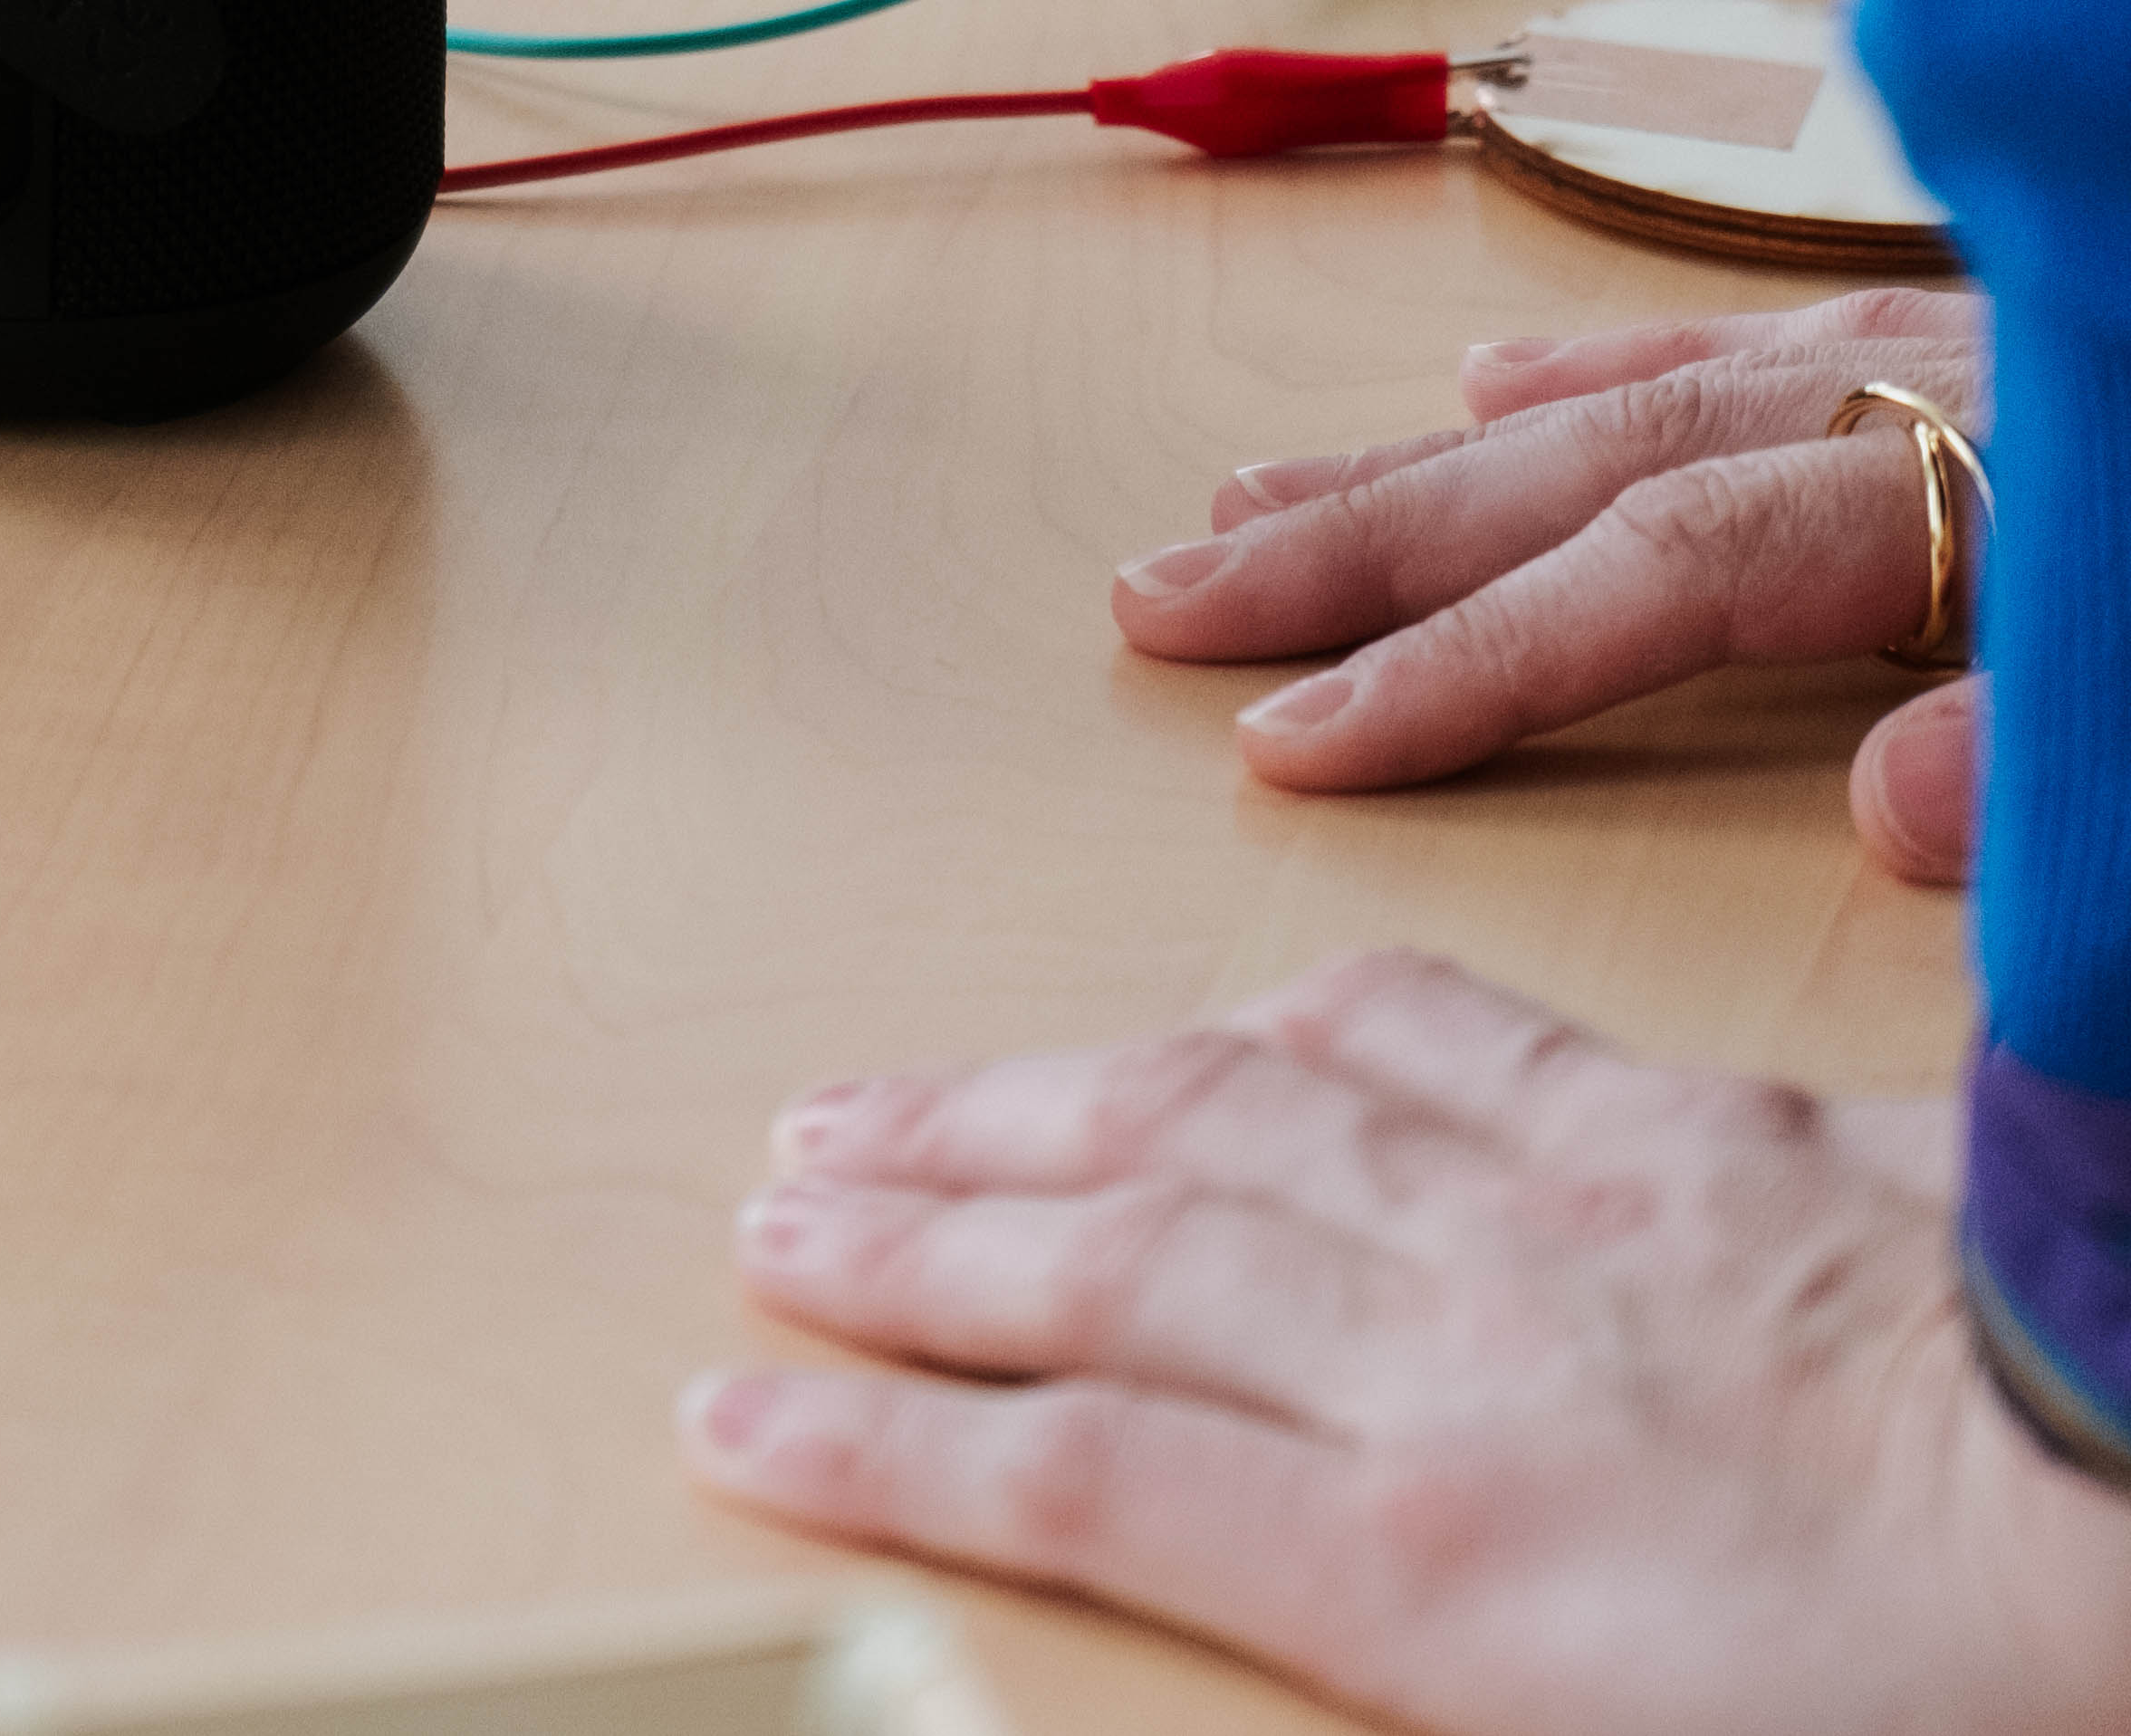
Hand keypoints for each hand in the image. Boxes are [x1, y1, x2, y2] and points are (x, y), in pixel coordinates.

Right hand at [682, 952, 2130, 1735]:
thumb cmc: (1961, 1702)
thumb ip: (1415, 1644)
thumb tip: (1259, 1572)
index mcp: (1443, 1565)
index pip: (1077, 1477)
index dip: (880, 1451)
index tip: (729, 1416)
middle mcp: (1455, 1368)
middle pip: (1107, 1273)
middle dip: (906, 1245)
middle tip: (766, 1212)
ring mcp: (1564, 1221)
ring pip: (1219, 1126)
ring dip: (1023, 1111)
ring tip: (884, 1102)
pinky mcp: (1690, 1130)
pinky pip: (1441, 1035)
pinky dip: (1287, 1023)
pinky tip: (1208, 1024)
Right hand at [1114, 288, 1984, 879]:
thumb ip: (2063, 758)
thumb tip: (1883, 812)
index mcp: (1984, 494)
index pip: (1671, 571)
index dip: (1473, 655)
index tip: (1288, 738)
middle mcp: (1934, 401)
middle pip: (1595, 466)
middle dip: (1363, 537)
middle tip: (1164, 594)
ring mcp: (1955, 354)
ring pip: (1637, 398)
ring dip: (1435, 457)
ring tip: (1253, 497)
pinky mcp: (1990, 337)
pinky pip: (1752, 335)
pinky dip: (1606, 361)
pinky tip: (1496, 374)